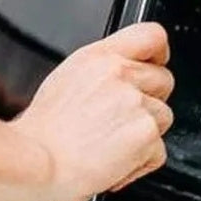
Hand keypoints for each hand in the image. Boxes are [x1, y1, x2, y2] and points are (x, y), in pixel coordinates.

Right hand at [9, 23, 173, 200]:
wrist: (36, 165)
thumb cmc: (40, 136)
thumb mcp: (63, 83)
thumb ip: (100, 74)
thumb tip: (120, 80)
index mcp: (97, 58)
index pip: (150, 35)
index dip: (159, 52)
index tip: (157, 63)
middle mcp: (119, 74)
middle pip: (163, 80)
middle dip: (150, 102)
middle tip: (122, 122)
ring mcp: (136, 103)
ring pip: (163, 118)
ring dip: (144, 136)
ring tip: (110, 148)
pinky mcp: (146, 133)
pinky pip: (159, 151)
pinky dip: (140, 164)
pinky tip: (113, 165)